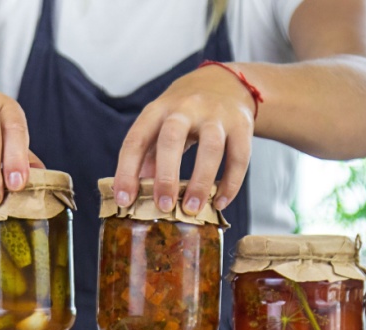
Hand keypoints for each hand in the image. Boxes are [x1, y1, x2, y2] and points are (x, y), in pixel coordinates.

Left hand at [113, 65, 255, 215]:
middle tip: (163, 206)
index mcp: (158, 110)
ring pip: (210, 148)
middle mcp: (186, 108)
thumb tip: (135, 194)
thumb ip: (149, 156)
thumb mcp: (161, 125)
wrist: (226, 83)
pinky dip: (231, 183)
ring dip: (200, 182)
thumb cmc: (185, 113)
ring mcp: (217, 115)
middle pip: (172, 138)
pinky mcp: (242, 125)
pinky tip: (220, 202)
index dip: (127, 171)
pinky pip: (239, 157)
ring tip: (192, 210)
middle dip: (166, 175)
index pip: (136, 140)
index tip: (123, 200)